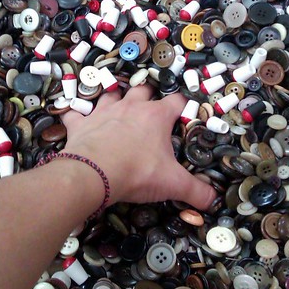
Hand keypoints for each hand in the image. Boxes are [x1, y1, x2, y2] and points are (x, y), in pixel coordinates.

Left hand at [61, 86, 214, 209]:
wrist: (92, 174)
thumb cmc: (137, 172)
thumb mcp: (172, 183)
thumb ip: (196, 190)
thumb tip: (213, 199)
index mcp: (156, 116)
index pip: (177, 101)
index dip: (184, 106)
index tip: (186, 113)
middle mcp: (130, 107)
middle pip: (143, 90)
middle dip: (149, 95)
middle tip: (152, 109)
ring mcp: (103, 112)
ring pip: (111, 94)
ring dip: (115, 99)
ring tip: (118, 107)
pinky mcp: (81, 124)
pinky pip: (75, 113)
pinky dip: (76, 115)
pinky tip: (77, 119)